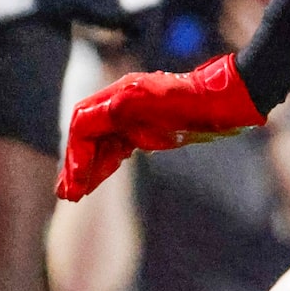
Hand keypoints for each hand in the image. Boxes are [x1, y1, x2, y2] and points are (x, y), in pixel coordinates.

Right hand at [56, 52, 264, 198]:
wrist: (222, 100)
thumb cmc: (193, 101)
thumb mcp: (157, 103)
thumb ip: (121, 108)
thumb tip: (88, 119)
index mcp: (119, 95)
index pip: (84, 125)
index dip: (77, 152)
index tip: (76, 179)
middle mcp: (119, 105)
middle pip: (86, 136)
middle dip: (75, 165)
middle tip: (66, 195)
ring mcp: (131, 118)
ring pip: (99, 146)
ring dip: (86, 170)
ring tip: (73, 195)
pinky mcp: (143, 131)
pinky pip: (115, 150)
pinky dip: (102, 166)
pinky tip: (94, 181)